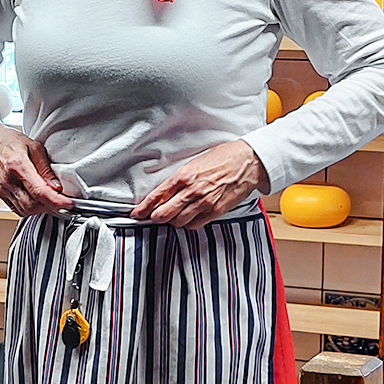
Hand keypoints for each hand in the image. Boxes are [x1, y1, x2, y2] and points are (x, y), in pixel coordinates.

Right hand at [0, 114, 72, 216]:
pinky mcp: (1, 195)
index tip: (69, 203)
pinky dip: (31, 209)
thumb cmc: (9, 141)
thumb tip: (56, 186)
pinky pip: (18, 209)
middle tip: (63, 200)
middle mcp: (8, 181)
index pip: (39, 191)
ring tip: (51, 199)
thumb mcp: (34, 146)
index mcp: (17, 166)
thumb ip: (45, 167)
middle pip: (33, 204)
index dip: (56, 200)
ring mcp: (3, 190)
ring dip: (41, 208)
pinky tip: (38, 201)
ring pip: (26, 210)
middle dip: (51, 206)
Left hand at [130, 140, 266, 228]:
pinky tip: (187, 219)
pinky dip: (188, 224)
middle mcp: (192, 191)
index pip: (157, 196)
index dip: (144, 208)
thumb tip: (165, 190)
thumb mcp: (194, 162)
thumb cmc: (222, 158)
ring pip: (178, 222)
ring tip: (171, 217)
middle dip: (154, 217)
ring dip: (172, 221)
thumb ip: (179, 177)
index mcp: (184, 176)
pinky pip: (195, 225)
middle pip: (164, 213)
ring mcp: (204, 202)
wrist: (247, 162)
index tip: (136, 213)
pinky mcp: (215, 211)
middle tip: (151, 217)